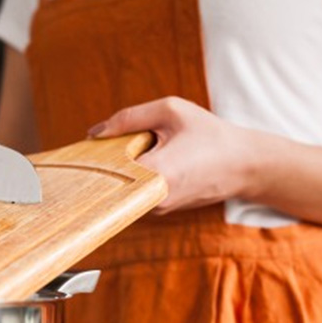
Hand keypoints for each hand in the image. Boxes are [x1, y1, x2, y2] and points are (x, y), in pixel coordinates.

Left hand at [89, 97, 254, 213]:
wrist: (245, 165)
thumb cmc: (210, 135)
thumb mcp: (172, 112)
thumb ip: (129, 118)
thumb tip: (93, 133)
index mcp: (156, 173)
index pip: (107, 172)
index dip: (90, 161)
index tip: (76, 154)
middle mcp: (152, 199)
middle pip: (110, 182)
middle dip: (102, 163)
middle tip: (95, 147)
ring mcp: (155, 209)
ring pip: (122, 188)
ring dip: (120, 169)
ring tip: (130, 150)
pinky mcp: (158, 210)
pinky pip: (133, 192)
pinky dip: (131, 176)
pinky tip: (139, 160)